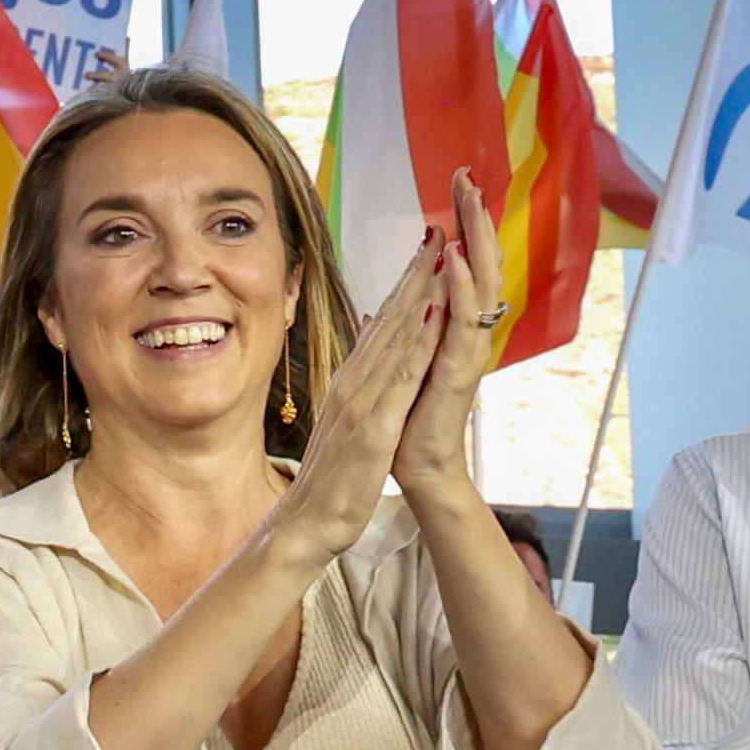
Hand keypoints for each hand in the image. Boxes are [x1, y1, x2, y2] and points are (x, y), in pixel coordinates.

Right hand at [274, 229, 446, 558]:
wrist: (308, 521)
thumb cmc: (332, 475)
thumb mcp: (347, 420)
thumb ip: (358, 379)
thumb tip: (366, 341)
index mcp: (351, 381)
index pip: (382, 323)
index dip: (406, 281)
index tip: (428, 245)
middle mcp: (353, 381)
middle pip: (388, 319)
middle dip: (415, 273)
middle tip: (439, 229)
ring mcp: (361, 402)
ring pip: (394, 338)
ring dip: (418, 295)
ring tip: (440, 255)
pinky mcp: (372, 427)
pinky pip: (398, 380)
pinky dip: (416, 345)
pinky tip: (433, 317)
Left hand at [391, 168, 500, 501]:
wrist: (417, 467)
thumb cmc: (412, 417)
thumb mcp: (409, 360)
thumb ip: (414, 328)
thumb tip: (410, 298)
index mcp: (452, 328)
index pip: (460, 265)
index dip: (462, 224)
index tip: (459, 182)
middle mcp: (466, 335)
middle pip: (475, 266)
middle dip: (474, 221)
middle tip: (470, 177)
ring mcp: (465, 354)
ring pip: (475, 288)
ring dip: (473, 244)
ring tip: (471, 204)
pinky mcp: (456, 376)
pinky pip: (460, 327)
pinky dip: (456, 291)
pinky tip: (451, 261)